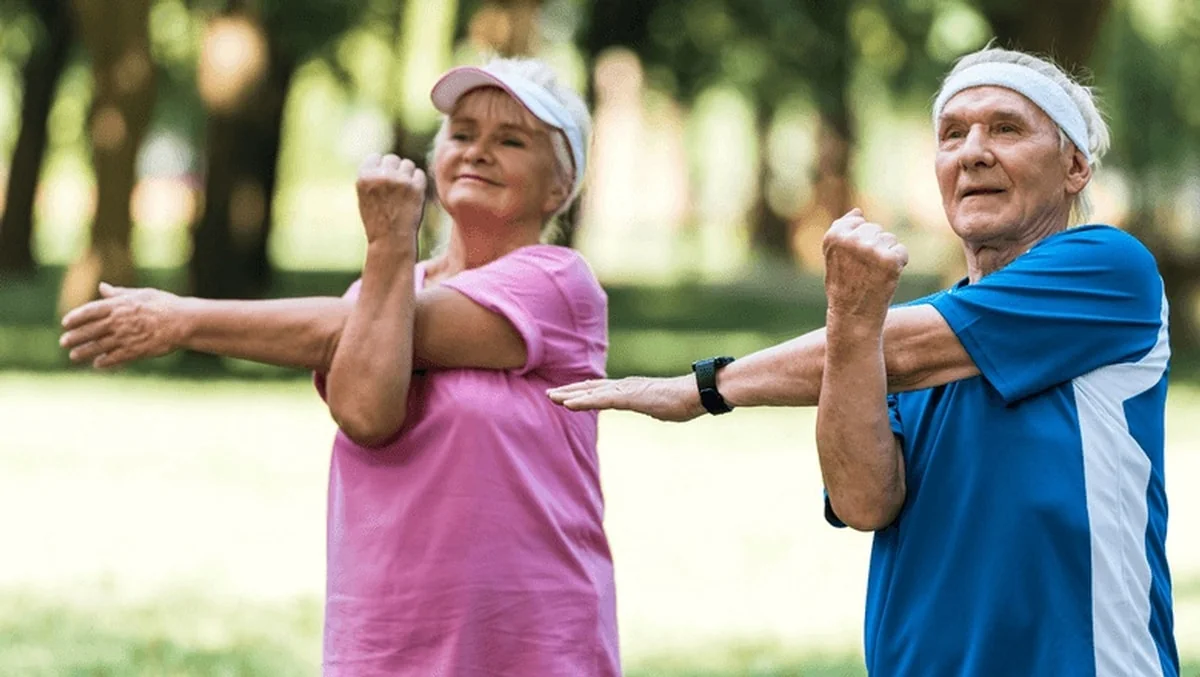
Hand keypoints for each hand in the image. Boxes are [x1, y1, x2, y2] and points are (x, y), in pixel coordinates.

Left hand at [59, 282, 182, 367]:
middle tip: (64, 342)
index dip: (75, 317)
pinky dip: (104, 362)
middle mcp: (118, 321)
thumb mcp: (141, 294)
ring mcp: (125, 337)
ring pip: (98, 346)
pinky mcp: (135, 351)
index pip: (89, 311)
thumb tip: (102, 288)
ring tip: (73, 356)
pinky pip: (114, 358)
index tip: (65, 323)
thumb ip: (118, 294)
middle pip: (89, 330)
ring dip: (83, 352)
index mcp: (119, 305)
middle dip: (74, 337)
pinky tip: (97, 364)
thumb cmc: (164, 304)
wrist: (183, 321)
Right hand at [356, 153, 426, 243]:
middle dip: (395, 170)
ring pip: (408, 164)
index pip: (376, 158)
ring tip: (404, 193)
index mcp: (364, 177)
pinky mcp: (415, 187)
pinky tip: (413, 195)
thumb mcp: (364, 197)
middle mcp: (381, 176)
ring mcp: (399, 180)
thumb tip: (384, 159)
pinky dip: (418, 183)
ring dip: (407, 175)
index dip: (381, 168)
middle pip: (392, 159)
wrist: (391, 240)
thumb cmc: (377, 220)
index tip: (384, 181)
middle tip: (396, 188)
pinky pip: (419, 174)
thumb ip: (372, 177)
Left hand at [547, 375, 704, 421]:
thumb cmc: (685, 400)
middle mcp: (625, 385)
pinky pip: (600, 401)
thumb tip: (658, 410)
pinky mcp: (629, 397)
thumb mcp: (662, 407)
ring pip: (591, 393)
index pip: (602, 388)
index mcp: (632, 388)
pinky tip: (568, 404)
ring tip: (552, 398)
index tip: (567, 394)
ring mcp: (626, 390)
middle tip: (550, 394)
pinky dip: (582, 402)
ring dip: (570, 396)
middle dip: (570, 391)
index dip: (583, 391)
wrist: (697, 393)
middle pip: (591, 388)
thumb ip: (654, 407)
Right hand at [822, 208, 908, 324]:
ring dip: (886, 255)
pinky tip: (885, 278)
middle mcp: (851, 240)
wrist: (853, 317)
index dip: (857, 242)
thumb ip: (841, 231)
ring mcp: (872, 249)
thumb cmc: (843, 286)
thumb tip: (858, 211)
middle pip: (874, 229)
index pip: (856, 221)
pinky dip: (898, 264)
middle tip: (864, 271)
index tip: (851, 261)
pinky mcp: (890, 260)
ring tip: (873, 275)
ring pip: (889, 239)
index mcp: (834, 236)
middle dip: (873, 246)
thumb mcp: (833, 256)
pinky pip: (901, 251)